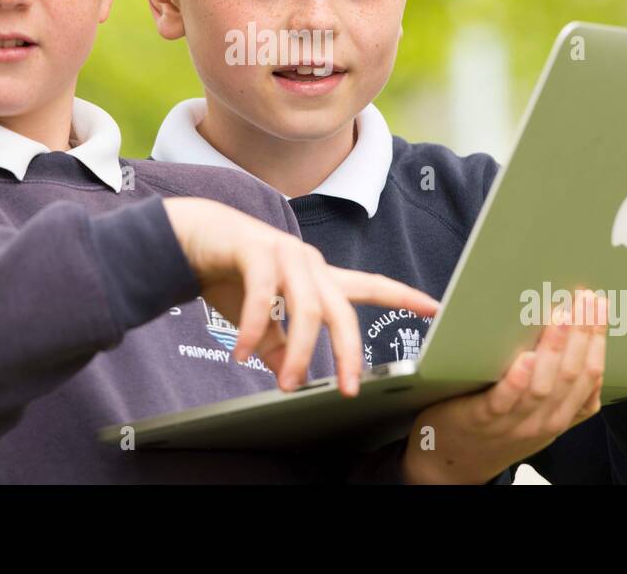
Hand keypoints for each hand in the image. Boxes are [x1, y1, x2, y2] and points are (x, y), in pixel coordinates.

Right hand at [162, 197, 439, 397]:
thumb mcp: (259, 319)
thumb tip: (290, 375)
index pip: (369, 286)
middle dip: (349, 352)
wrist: (191, 236)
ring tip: (287, 383)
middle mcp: (309, 263)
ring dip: (300, 351)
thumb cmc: (230, 276)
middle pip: (342, 311)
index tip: (435, 308)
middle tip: (350, 390)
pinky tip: (241, 353)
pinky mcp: (256, 250)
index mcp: (317, 278)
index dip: (402, 296)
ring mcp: (285, 254)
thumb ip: (279, 345)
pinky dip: (255, 329)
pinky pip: (263, 296)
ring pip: (308, 308)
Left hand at [401, 288, 608, 483]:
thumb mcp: (540, 414)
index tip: (598, 306)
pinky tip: (524, 358)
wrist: (458, 462)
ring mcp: (514, 422)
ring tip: (560, 317)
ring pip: (543, 386)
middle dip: (582, 334)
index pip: (591, 375)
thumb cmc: (501, 428)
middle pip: (572, 375)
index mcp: (562, 415)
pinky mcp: (482, 419)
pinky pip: (504, 400)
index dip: (598, 340)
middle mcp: (544, 421)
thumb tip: (575, 337)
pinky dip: (517, 380)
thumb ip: (559, 388)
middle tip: (584, 299)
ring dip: (554, 349)